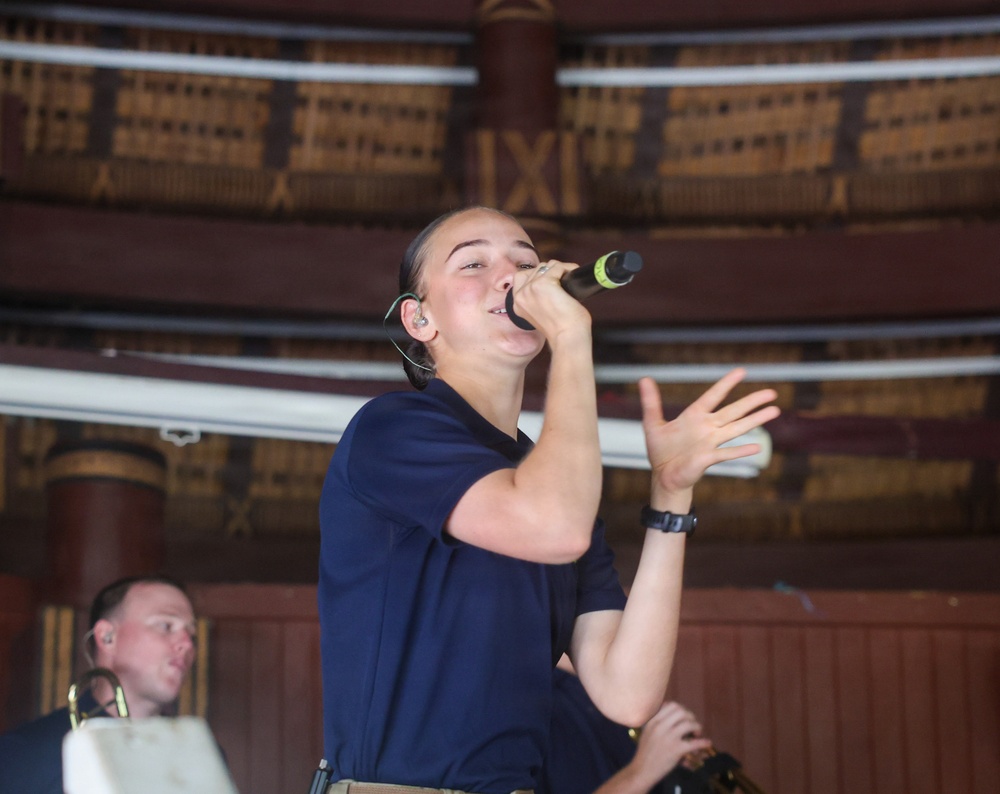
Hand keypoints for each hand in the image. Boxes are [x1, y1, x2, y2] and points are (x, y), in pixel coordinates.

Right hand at [508, 261, 590, 337]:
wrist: (567, 337)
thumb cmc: (561, 329)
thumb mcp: (540, 314)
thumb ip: (537, 300)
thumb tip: (550, 280)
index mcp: (517, 304)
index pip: (521, 277)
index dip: (537, 275)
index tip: (550, 281)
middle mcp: (520, 295)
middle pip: (536, 269)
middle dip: (551, 272)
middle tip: (563, 281)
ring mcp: (530, 288)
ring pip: (547, 266)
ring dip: (560, 269)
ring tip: (570, 279)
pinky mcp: (543, 283)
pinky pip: (558, 267)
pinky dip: (568, 269)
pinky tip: (573, 277)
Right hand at [629, 702, 712, 786]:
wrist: (642, 770)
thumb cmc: (645, 752)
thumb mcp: (647, 732)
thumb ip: (658, 722)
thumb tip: (675, 716)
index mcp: (653, 720)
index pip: (672, 705)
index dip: (682, 709)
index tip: (685, 717)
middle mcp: (660, 726)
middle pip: (682, 712)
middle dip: (691, 717)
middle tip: (692, 725)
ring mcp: (668, 737)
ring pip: (689, 724)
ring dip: (697, 727)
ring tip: (697, 734)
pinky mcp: (676, 750)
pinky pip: (694, 743)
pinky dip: (703, 742)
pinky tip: (707, 743)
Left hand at [639, 368, 779, 497]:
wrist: (663, 476)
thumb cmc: (661, 451)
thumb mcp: (652, 424)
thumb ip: (651, 402)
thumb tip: (644, 379)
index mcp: (695, 416)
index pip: (713, 396)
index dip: (726, 384)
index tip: (742, 371)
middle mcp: (707, 427)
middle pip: (733, 411)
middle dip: (752, 401)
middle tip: (772, 392)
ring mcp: (710, 442)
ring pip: (736, 428)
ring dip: (755, 420)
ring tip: (774, 411)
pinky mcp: (708, 458)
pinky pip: (727, 453)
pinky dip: (741, 450)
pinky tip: (757, 446)